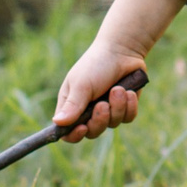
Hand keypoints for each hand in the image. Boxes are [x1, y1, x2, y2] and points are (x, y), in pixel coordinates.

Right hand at [52, 0, 183, 140]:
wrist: (123, 51)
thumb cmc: (96, 65)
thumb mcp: (82, 84)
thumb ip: (72, 105)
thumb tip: (57, 123)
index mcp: (72, 106)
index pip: (67, 132)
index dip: (73, 135)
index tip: (82, 128)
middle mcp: (88, 111)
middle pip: (92, 132)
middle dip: (99, 120)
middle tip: (103, 104)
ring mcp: (108, 110)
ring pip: (112, 125)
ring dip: (117, 107)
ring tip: (118, 89)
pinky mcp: (125, 108)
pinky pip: (128, 118)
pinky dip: (129, 106)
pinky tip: (129, 92)